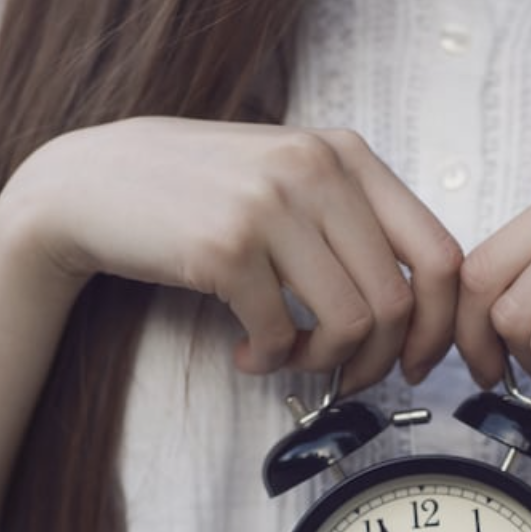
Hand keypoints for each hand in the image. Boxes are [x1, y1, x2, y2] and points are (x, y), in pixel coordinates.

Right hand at [0, 118, 463, 390]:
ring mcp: (270, 205)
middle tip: (347, 378)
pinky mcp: (226, 248)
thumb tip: (417, 307)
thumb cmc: (197, 194)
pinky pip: (284, 334)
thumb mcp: (288, 180)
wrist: (90, 185)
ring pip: (350, 323)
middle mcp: (316, 170)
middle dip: (377, 360)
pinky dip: (272, 360)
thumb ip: (352, 222)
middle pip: (398, 301)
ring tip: (289, 358)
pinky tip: (248, 350)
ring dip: (324, 363)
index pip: (439, 254)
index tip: (416, 360)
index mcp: (346, 154)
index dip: (440, 325)